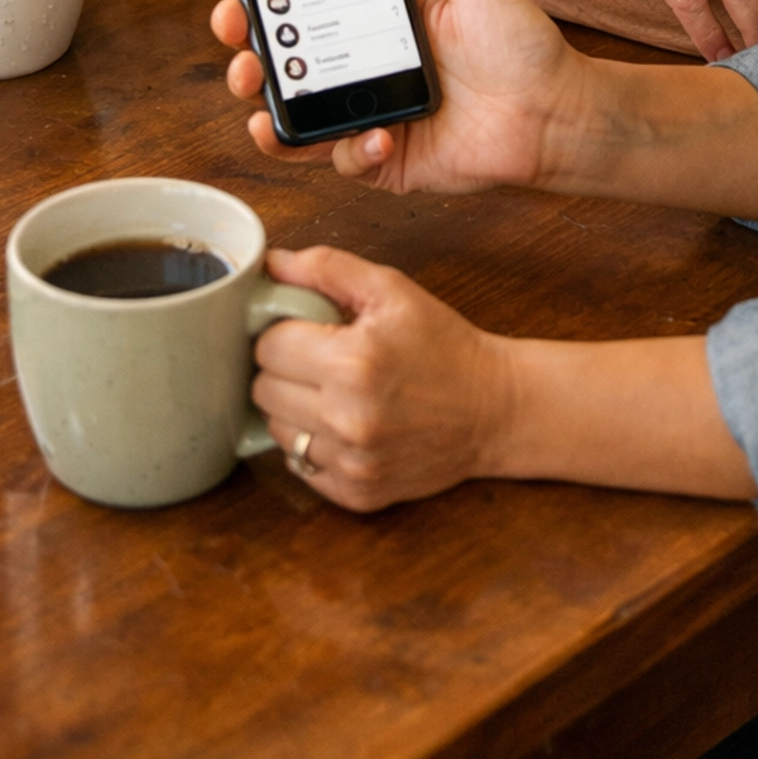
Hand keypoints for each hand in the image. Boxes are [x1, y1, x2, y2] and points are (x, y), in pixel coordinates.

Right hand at [203, 0, 592, 194]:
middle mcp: (364, 66)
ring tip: (254, 80)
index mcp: (379, 19)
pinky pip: (343, 159)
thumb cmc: (524, 47)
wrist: (559, 113)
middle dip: (242, 37)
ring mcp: (368, 114)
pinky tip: (370, 134)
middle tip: (232, 23)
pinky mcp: (385, 158)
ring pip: (293, 113)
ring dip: (263, 99)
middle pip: (281, 55)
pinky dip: (346, 149)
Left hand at [252, 245, 509, 510]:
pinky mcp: (356, 495)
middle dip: (284, 369)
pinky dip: (313, 445)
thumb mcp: (392, 289)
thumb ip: (326, 268)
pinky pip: (300, 467)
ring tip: (331, 392)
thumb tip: (270, 263)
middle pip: (262, 391)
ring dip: (293, 409)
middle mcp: (346, 418)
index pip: (267, 346)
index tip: (306, 330)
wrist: (495, 409)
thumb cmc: (443, 343)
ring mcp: (351, 463)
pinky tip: (344, 425)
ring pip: (276, 431)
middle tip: (318, 359)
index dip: (282, 331)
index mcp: (351, 361)